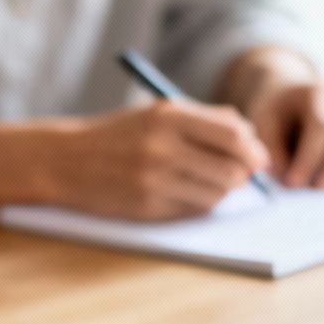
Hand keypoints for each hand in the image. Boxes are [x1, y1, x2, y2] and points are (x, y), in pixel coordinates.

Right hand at [45, 100, 269, 220]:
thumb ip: (205, 119)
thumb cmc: (119, 135)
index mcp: (168, 117)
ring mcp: (154, 180)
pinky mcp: (147, 207)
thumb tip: (251, 138)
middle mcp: (162, 148)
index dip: (253, 149)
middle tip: (240, 174)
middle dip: (243, 175)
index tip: (256, 156)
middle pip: (231, 169)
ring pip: (217, 194)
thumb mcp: (158, 113)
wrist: (67, 160)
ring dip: (222, 191)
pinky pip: (194, 210)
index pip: (233, 135)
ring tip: (208, 182)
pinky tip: (187, 193)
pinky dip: (200, 203)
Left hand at [244, 81, 323, 189]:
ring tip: (321, 191)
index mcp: (318, 93)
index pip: (322, 124)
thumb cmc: (277, 118)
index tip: (293, 182)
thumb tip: (291, 182)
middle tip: (314, 191)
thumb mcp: (264, 128)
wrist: (294, 104)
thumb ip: (273, 153)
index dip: (309, 157)